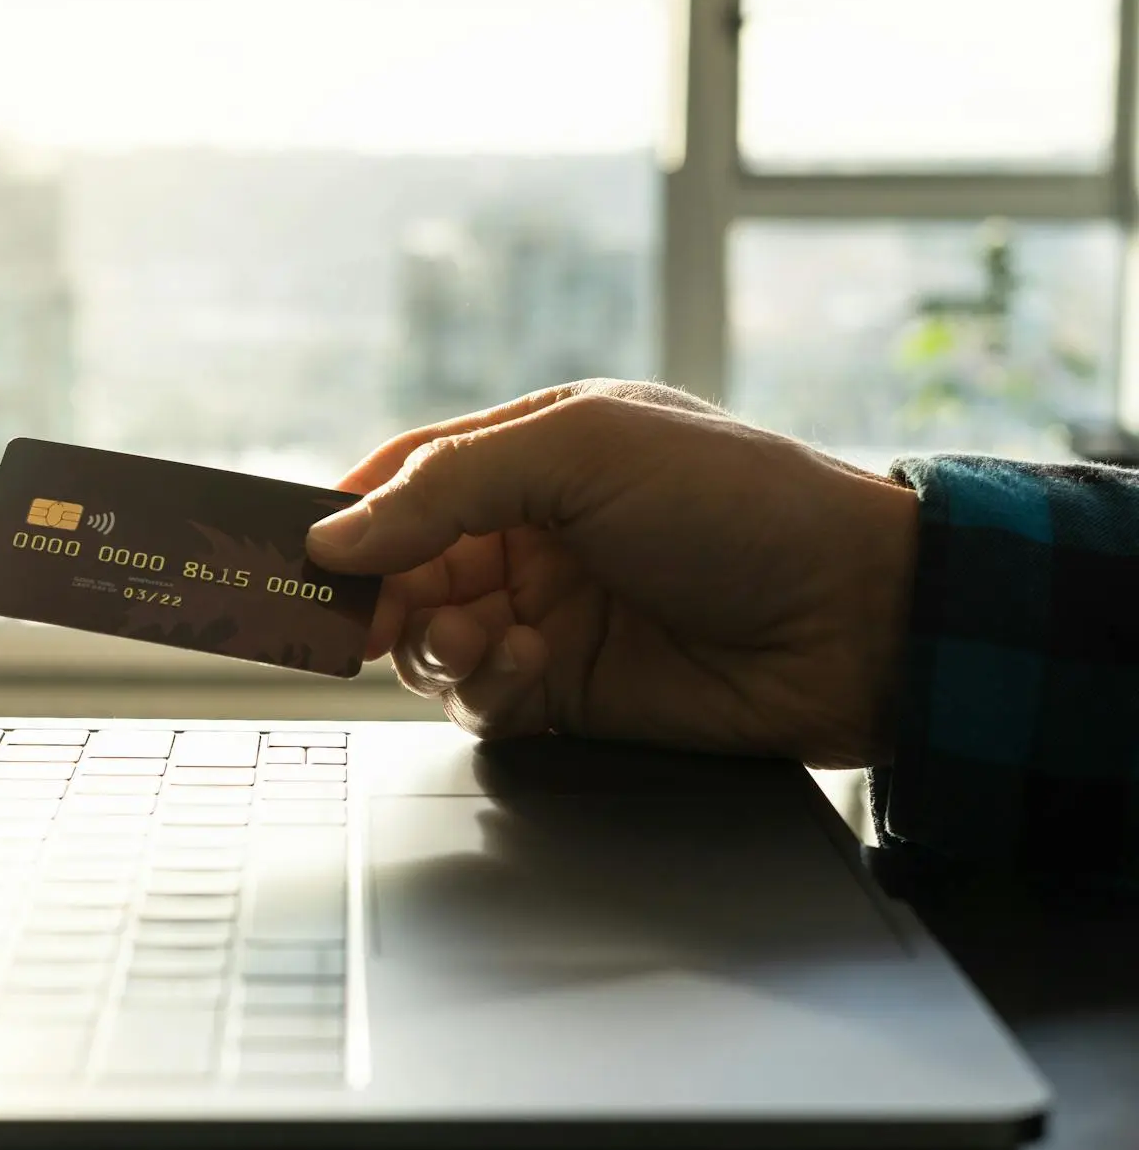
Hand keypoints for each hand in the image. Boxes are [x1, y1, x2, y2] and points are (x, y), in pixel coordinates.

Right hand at [306, 380, 918, 767]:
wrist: (857, 619)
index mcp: (531, 454)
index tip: (292, 548)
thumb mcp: (581, 451)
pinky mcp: (564, 691)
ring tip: (485, 635)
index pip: (404, 478)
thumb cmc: (736, 502)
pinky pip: (475, 698)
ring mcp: (542, 614)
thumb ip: (446, 488)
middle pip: (398, 568)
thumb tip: (333, 535)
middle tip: (358, 616)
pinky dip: (483, 686)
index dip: (345, 511)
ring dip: (432, 641)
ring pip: (423, 640)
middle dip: (374, 592)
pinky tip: (527, 665)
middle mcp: (528, 535)